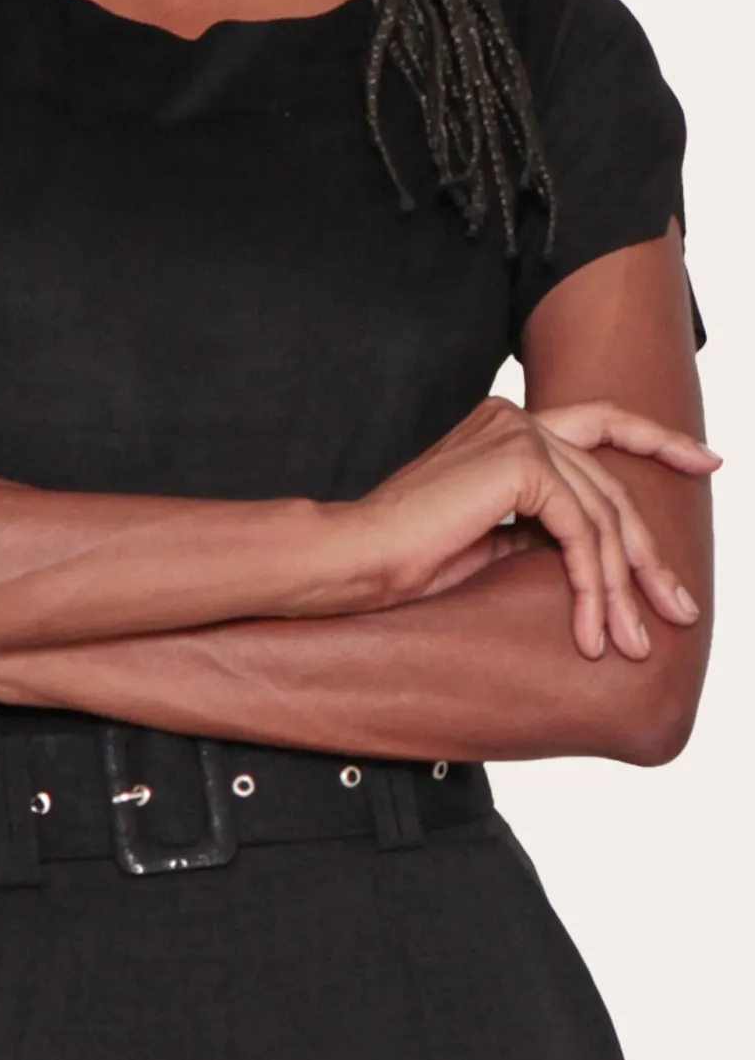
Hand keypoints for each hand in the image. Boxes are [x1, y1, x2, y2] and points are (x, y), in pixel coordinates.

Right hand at [329, 395, 718, 661]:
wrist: (354, 557)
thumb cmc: (402, 557)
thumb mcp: (488, 535)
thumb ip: (537, 524)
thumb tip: (592, 552)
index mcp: (503, 425)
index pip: (597, 422)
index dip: (656, 438)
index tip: (706, 461)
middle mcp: (515, 419)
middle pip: (609, 485)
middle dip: (648, 554)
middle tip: (676, 608)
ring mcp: (518, 435)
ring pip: (602, 514)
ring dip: (621, 586)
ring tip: (630, 640)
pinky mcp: (520, 465)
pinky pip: (581, 530)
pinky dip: (592, 584)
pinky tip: (589, 626)